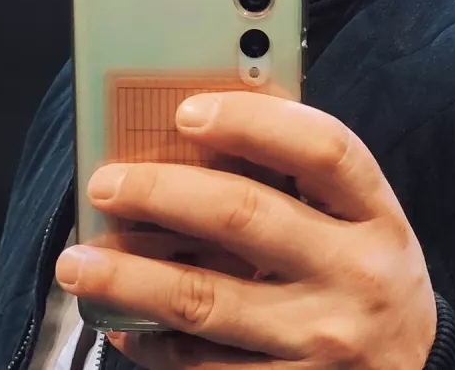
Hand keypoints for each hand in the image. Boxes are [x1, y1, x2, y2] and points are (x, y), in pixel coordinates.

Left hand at [55, 92, 436, 369]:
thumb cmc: (366, 275)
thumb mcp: (362, 221)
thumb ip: (304, 181)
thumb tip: (199, 136)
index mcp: (376, 215)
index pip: (323, 149)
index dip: (254, 121)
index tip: (186, 111)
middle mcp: (355, 275)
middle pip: (248, 217)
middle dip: (162, 194)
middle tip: (107, 183)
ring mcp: (323, 343)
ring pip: (207, 301)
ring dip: (130, 278)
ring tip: (78, 261)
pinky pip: (204, 369)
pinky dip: (151, 345)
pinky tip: (118, 322)